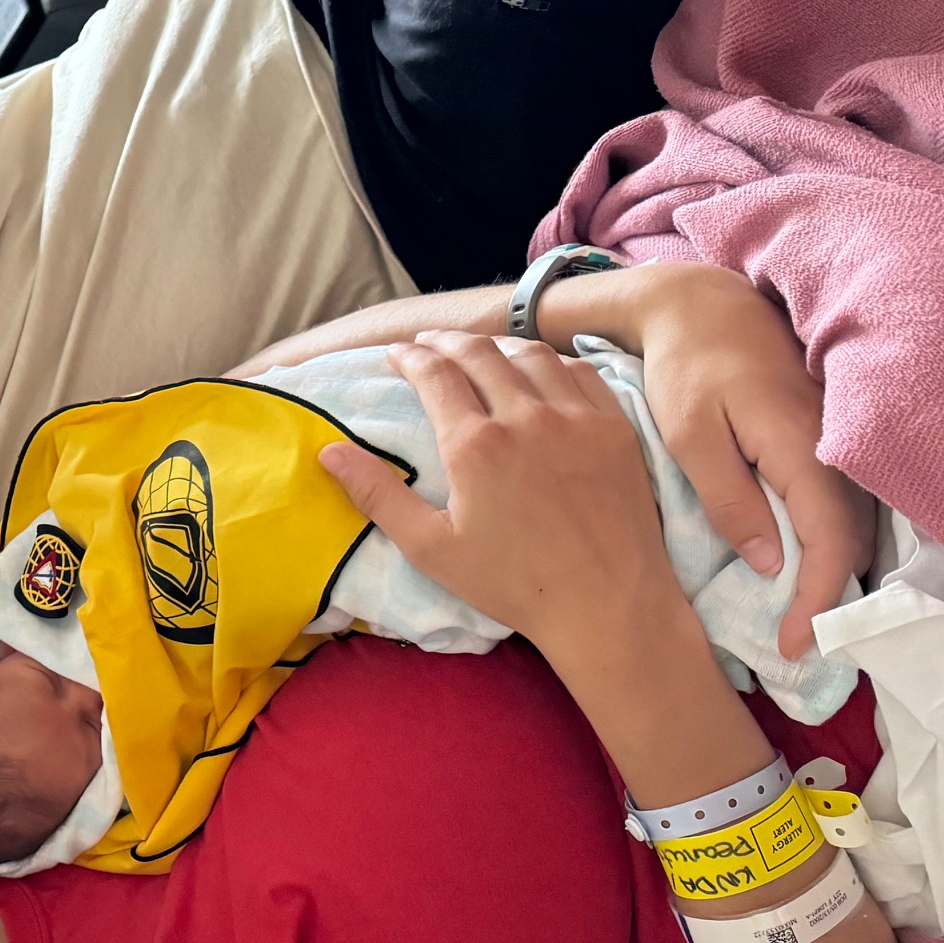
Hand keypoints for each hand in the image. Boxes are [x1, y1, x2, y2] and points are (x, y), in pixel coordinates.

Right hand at [320, 330, 689, 676]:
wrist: (605, 601)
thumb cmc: (511, 583)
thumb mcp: (430, 547)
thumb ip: (378, 494)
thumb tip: (329, 453)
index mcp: (474, 445)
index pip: (435, 374)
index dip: (410, 357)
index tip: (395, 354)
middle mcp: (525, 416)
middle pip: (480, 354)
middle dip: (446, 341)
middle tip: (427, 342)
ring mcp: (576, 417)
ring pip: (531, 354)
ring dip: (497, 344)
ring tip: (478, 349)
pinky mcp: (614, 426)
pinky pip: (580, 372)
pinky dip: (551, 360)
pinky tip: (539, 368)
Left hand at [621, 262, 871, 658]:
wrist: (703, 307)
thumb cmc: (687, 369)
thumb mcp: (689, 436)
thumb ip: (729, 498)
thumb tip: (769, 563)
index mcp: (800, 444)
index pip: (830, 536)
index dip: (818, 596)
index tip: (792, 643)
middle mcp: (831, 444)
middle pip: (851, 535)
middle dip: (829, 597)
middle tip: (793, 646)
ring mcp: (833, 439)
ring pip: (850, 520)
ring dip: (831, 572)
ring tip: (796, 620)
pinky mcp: (823, 438)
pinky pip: (838, 500)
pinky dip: (827, 541)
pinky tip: (798, 569)